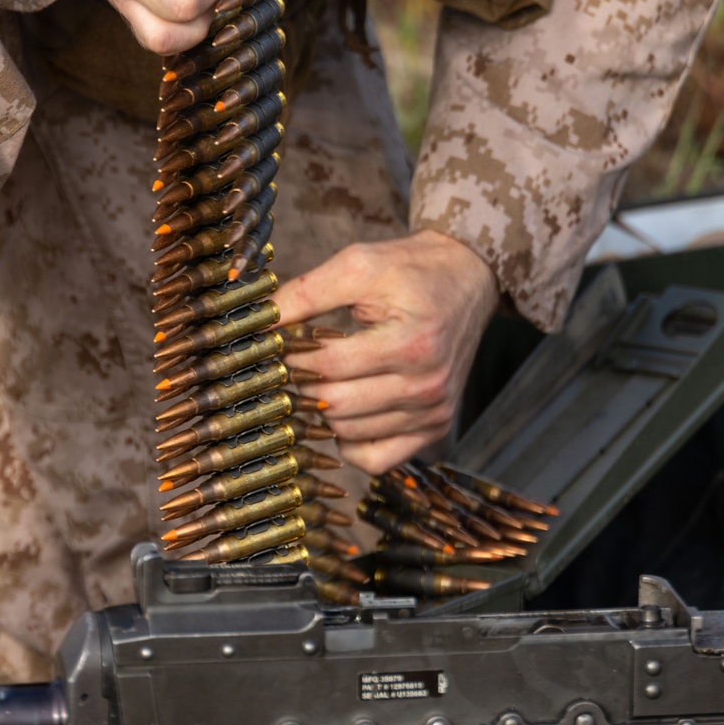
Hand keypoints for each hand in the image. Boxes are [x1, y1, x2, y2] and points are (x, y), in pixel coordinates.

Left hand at [273, 230, 498, 474]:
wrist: (465, 278)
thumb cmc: (410, 269)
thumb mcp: (357, 264)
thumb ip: (306, 292)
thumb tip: (258, 320)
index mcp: (411, 343)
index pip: (329, 365)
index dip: (293, 354)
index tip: (279, 340)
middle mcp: (427, 385)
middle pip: (336, 404)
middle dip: (302, 382)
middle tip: (292, 360)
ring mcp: (433, 411)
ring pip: (349, 434)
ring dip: (322, 410)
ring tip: (318, 378)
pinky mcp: (435, 427)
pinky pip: (376, 460)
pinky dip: (350, 443)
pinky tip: (343, 411)